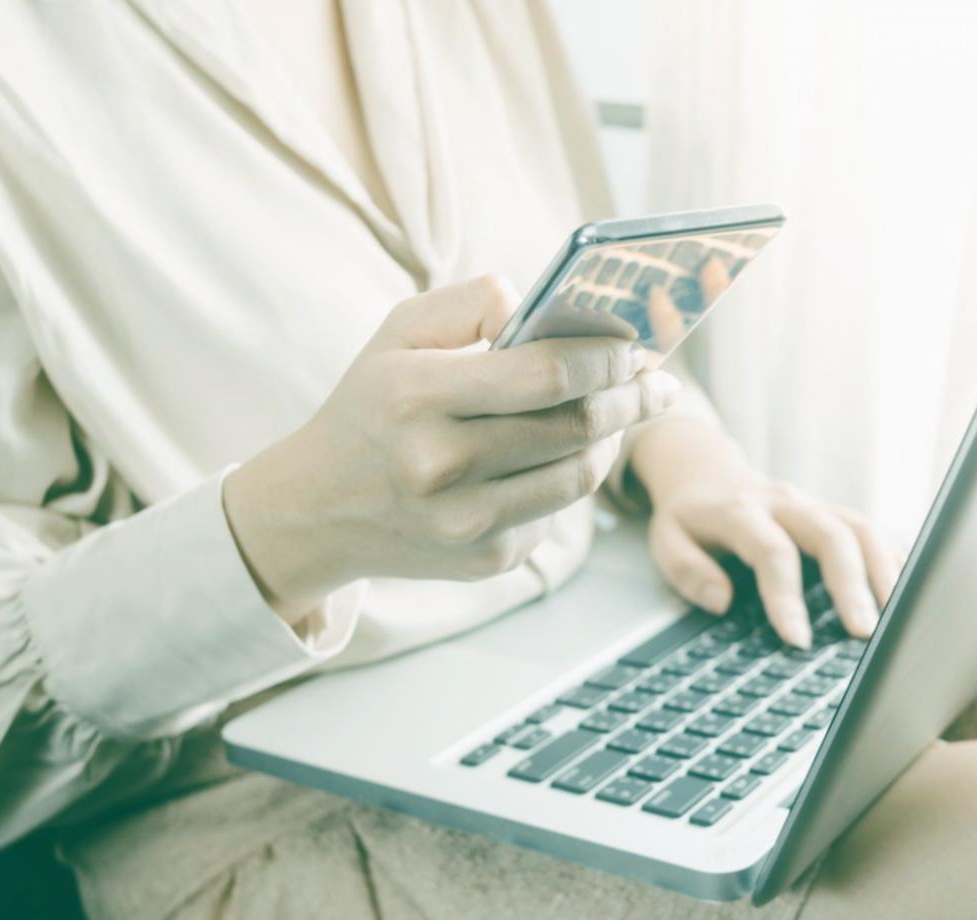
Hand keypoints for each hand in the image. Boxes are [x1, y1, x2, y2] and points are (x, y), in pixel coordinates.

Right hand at [225, 275, 679, 619]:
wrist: (319, 510)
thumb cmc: (373, 404)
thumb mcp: (399, 332)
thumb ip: (471, 301)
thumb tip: (549, 308)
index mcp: (417, 396)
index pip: (545, 375)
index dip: (606, 358)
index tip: (634, 346)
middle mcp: (440, 465)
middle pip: (576, 427)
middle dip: (630, 398)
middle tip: (656, 381)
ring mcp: (466, 522)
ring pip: (580, 474)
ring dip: (612, 438)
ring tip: (622, 410)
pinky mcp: (487, 560)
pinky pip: (558, 512)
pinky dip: (570, 478)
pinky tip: (564, 454)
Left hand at [631, 417, 900, 648]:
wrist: (707, 472)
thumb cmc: (689, 518)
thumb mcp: (665, 541)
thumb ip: (687, 571)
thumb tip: (721, 601)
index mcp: (740, 510)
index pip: (771, 550)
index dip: (785, 596)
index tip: (798, 641)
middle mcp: (784, 502)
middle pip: (831, 532)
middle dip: (852, 583)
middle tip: (865, 633)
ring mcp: (814, 503)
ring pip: (861, 527)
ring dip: (885, 572)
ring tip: (900, 619)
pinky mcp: (833, 512)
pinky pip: (873, 531)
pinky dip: (894, 561)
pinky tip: (909, 595)